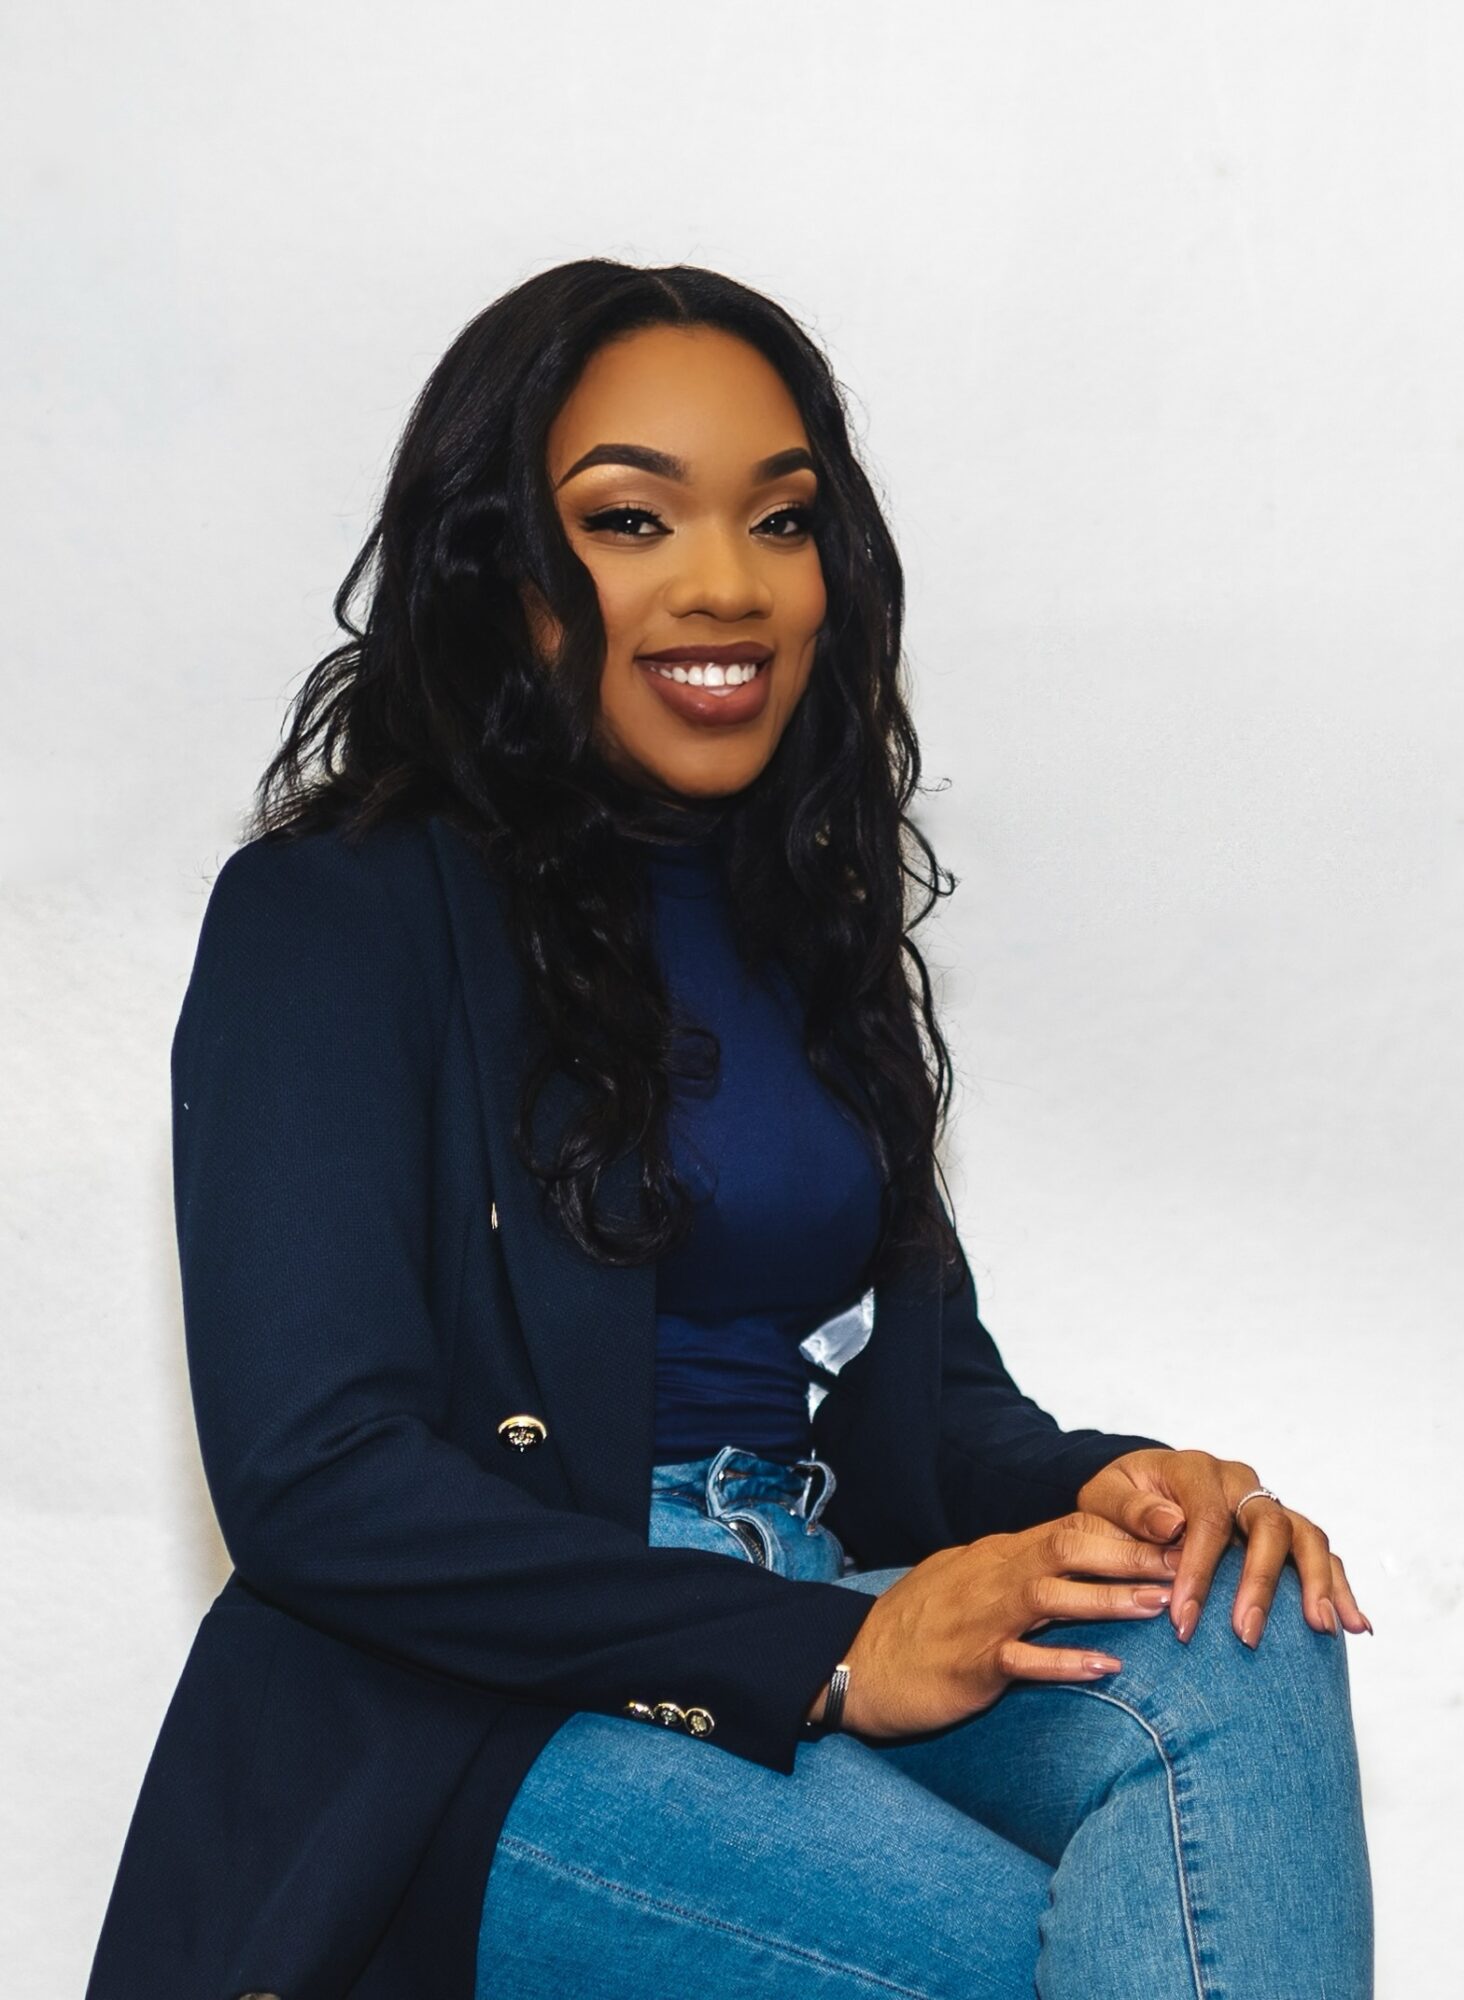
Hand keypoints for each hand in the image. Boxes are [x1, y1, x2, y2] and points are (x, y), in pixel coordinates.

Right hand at [808, 1512, 1181, 1737]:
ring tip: (1160, 1605)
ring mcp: (982, 1618)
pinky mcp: (972, 1664)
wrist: (858, 1662)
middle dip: (1130, 1552)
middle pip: (1069, 1548)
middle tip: (1187, 1560)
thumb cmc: (921, 1623)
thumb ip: (1019, 1569)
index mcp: (999, 1554)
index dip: (1126, 1529)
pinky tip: (1107, 1668)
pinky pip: (1025, 1661)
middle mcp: (994, 1576)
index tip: (1176, 1535)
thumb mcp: (970, 1580)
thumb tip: (1070, 1559)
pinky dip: (1067, 1662)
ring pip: (1052, 1596)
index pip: (1070, 1527)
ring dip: (1109, 1598)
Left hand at [1074, 1447, 1373, 1648]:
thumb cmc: (1119, 1497)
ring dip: (1318, 1583)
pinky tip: (1355, 1626)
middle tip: (1245, 1634)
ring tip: (1324, 1629)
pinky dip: (1339, 1587)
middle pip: (1268, 1525)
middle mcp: (1239, 1482)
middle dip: (1259, 1583)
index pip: (1207, 1520)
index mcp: (1196, 1470)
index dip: (1198, 1572)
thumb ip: (1131, 1508)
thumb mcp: (1105, 1495)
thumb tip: (1172, 1525)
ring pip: (1307, 1536)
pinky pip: (1320, 1554)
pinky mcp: (1283, 1528)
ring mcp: (1266, 1503)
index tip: (1183, 1620)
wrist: (1136, 1486)